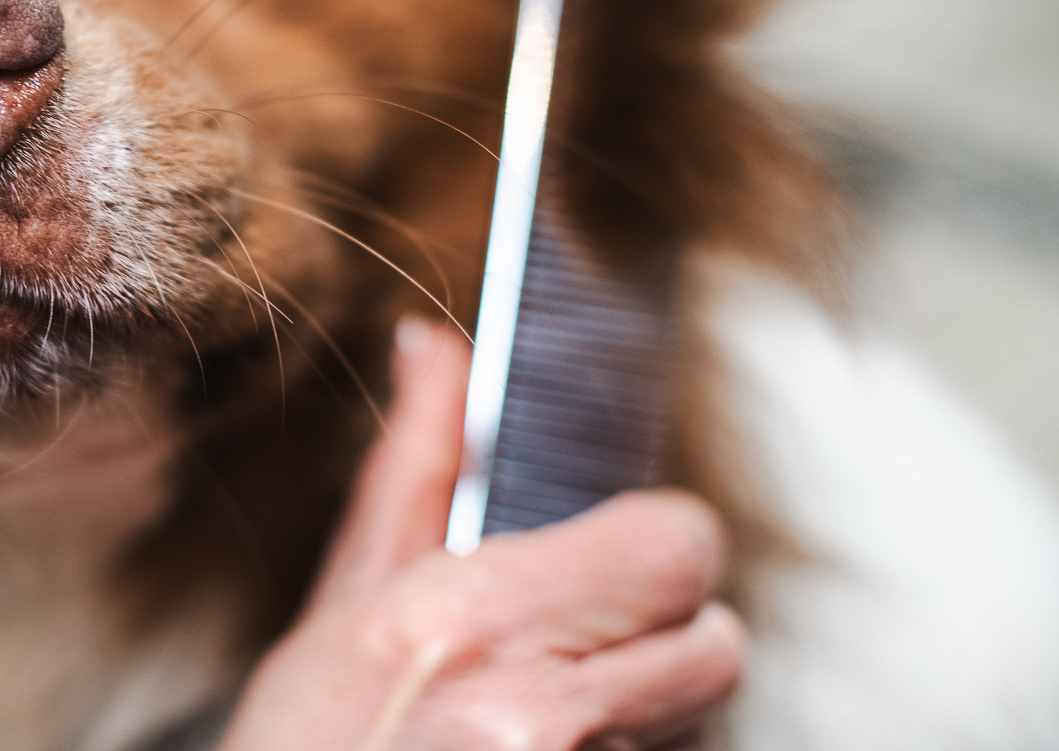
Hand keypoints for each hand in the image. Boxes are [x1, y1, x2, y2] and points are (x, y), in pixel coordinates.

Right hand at [217, 318, 744, 750]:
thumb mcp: (341, 617)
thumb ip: (410, 475)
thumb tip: (432, 347)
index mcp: (459, 618)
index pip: (675, 546)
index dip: (656, 556)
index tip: (619, 572)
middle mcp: (527, 710)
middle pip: (717, 645)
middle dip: (664, 649)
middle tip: (582, 669)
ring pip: (703, 725)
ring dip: (649, 726)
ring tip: (538, 741)